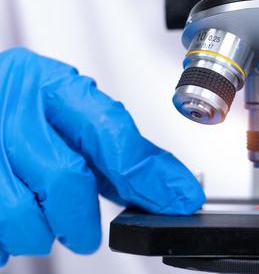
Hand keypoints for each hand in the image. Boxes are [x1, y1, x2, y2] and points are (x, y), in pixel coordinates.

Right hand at [0, 48, 204, 265]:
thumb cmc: (18, 108)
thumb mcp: (67, 115)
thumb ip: (115, 150)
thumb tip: (168, 187)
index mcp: (46, 83)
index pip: (109, 129)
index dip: (148, 173)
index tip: (178, 198)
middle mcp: (10, 107)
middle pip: (65, 178)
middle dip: (82, 219)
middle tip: (86, 233)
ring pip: (21, 214)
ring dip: (40, 231)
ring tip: (39, 217)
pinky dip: (8, 237)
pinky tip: (14, 219)